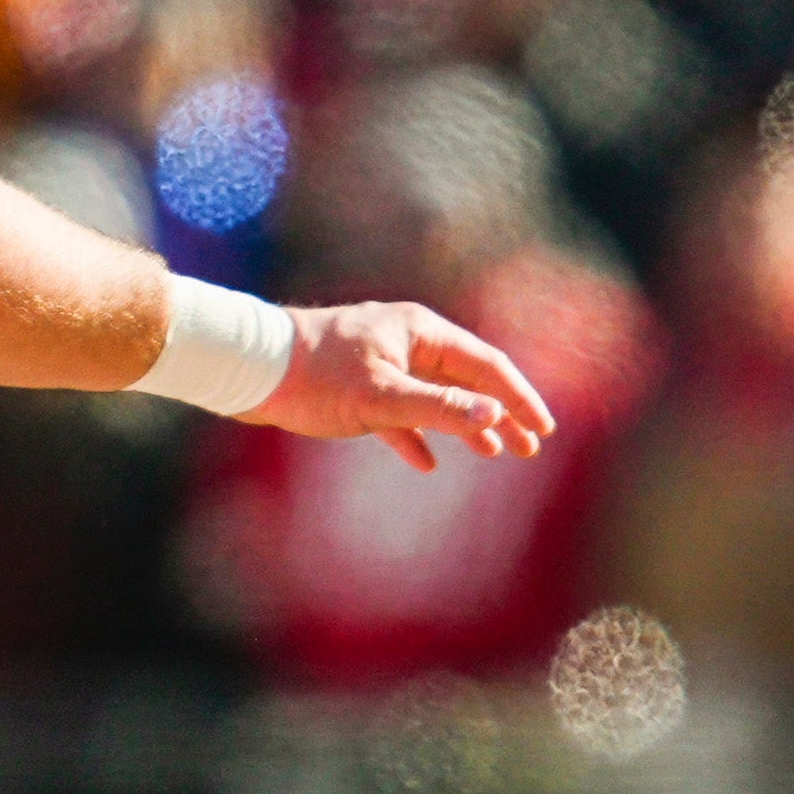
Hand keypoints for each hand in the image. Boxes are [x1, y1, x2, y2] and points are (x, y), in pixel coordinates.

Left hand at [245, 301, 553, 473]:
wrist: (250, 368)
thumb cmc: (316, 375)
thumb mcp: (383, 396)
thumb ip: (441, 408)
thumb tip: (497, 418)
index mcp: (421, 331)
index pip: (487, 365)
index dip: (520, 398)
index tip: (543, 429)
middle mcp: (408, 341)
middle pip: (469, 380)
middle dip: (501, 414)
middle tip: (530, 448)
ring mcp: (384, 363)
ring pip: (438, 396)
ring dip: (466, 426)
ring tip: (493, 453)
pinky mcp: (359, 387)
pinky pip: (401, 413)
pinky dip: (418, 436)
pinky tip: (428, 462)